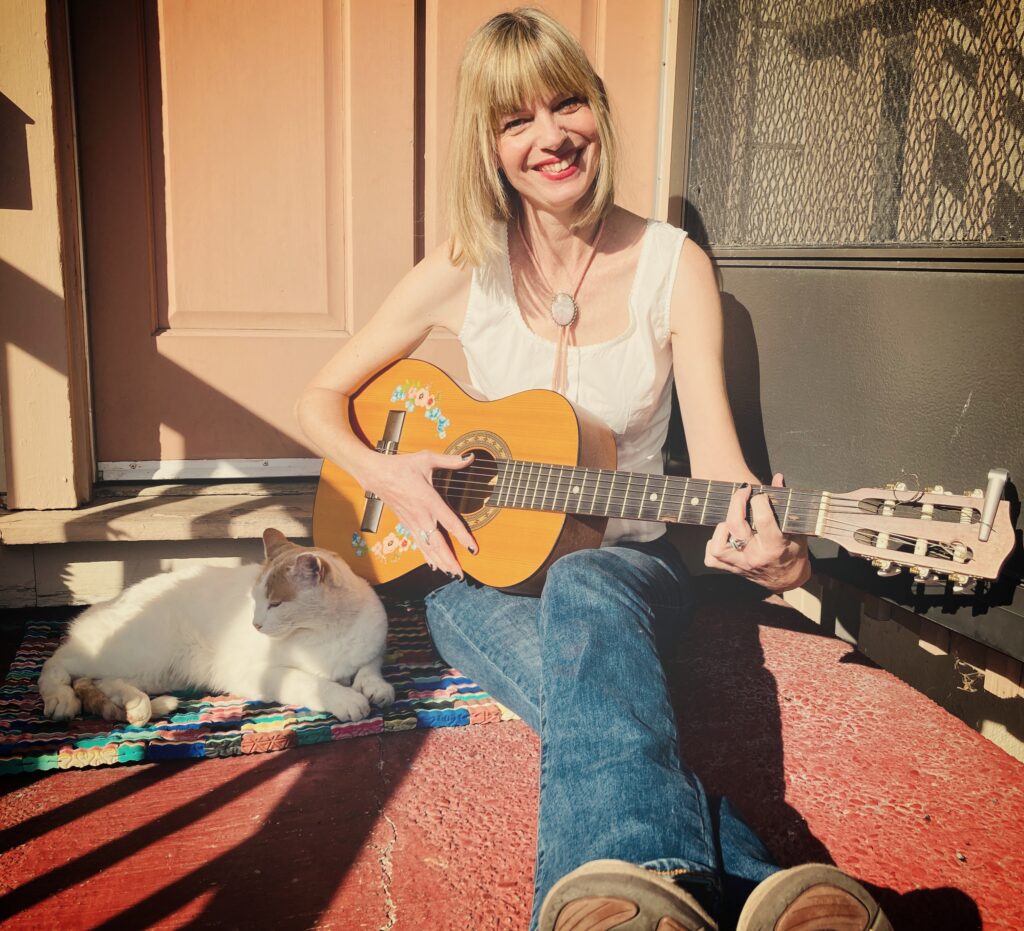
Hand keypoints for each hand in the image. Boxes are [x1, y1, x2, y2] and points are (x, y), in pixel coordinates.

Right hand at [361, 450, 477, 578]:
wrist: (376, 474)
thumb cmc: (401, 466)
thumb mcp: (426, 459)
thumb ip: (450, 460)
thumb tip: (470, 457)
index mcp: (428, 500)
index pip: (449, 522)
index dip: (463, 537)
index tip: (473, 549)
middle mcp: (421, 515)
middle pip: (438, 543)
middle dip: (449, 559)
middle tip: (461, 574)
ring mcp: (412, 522)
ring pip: (428, 547)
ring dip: (440, 561)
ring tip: (452, 574)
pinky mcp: (406, 524)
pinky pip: (419, 543)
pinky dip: (427, 556)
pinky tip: (434, 565)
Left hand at [705, 473, 810, 591]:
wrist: (788, 581)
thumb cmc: (794, 553)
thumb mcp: (797, 530)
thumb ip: (785, 504)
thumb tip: (777, 478)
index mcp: (774, 547)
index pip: (763, 519)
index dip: (759, 501)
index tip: (760, 493)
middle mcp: (754, 556)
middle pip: (735, 525)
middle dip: (736, 502)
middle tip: (743, 492)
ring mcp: (740, 564)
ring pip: (718, 545)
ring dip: (722, 527)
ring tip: (733, 519)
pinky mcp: (731, 569)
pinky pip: (712, 558)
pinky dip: (713, 544)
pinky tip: (724, 535)